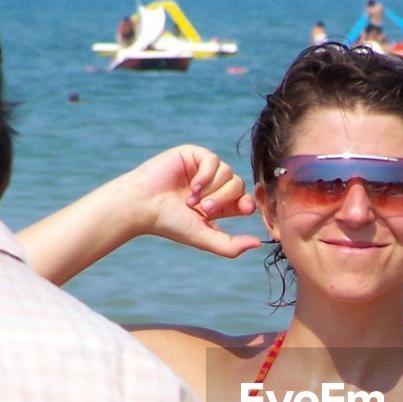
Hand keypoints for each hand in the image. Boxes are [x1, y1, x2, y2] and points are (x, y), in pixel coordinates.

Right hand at [127, 144, 261, 257]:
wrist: (143, 206)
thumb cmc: (170, 224)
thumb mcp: (204, 237)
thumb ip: (231, 246)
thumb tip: (259, 244)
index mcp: (219, 205)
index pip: (246, 200)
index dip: (247, 203)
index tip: (241, 209)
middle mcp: (213, 186)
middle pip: (238, 186)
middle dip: (224, 199)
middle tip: (204, 209)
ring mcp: (203, 170)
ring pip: (228, 172)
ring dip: (212, 189)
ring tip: (191, 200)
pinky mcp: (193, 155)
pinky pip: (213, 160)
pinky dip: (206, 175)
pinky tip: (192, 186)